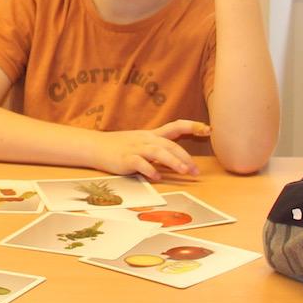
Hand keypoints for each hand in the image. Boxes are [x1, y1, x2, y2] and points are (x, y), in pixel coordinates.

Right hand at [93, 119, 210, 179]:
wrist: (95, 146)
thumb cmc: (120, 146)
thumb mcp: (142, 143)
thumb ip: (159, 149)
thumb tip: (179, 158)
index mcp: (152, 135)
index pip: (175, 126)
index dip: (191, 126)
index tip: (207, 129)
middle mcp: (146, 140)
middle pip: (169, 144)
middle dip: (185, 157)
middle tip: (196, 170)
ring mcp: (135, 148)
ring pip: (158, 152)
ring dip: (173, 161)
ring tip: (184, 171)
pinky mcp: (125, 159)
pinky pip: (140, 163)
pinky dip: (149, 170)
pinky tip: (157, 177)